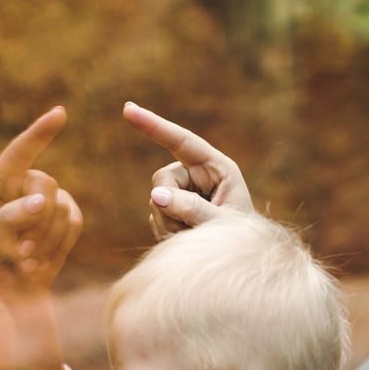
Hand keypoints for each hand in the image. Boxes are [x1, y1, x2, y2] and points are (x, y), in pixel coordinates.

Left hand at [0, 106, 82, 299]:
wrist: (15, 289)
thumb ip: (13, 218)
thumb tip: (44, 201)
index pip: (20, 152)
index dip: (40, 132)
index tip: (60, 113)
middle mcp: (25, 185)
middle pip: (47, 186)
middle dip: (37, 220)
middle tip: (21, 252)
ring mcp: (50, 199)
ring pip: (62, 208)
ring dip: (45, 240)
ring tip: (27, 261)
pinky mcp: (68, 215)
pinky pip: (74, 222)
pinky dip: (59, 245)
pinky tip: (42, 259)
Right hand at [122, 101, 251, 239]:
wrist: (239, 260)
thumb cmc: (240, 238)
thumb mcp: (222, 224)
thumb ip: (193, 209)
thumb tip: (157, 194)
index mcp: (216, 167)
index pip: (182, 141)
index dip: (155, 125)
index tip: (128, 109)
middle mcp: (197, 174)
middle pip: (162, 178)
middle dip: (169, 205)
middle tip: (191, 227)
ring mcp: (183, 191)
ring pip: (156, 200)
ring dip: (170, 223)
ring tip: (196, 235)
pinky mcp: (172, 208)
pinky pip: (156, 217)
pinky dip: (168, 232)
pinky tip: (187, 237)